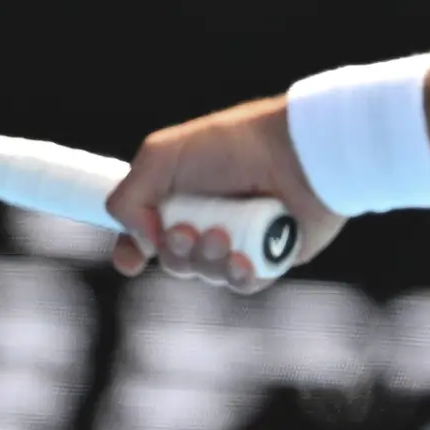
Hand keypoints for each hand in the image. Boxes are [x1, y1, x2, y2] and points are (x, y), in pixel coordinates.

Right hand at [102, 94, 342, 294]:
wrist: (300, 154)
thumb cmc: (235, 146)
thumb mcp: (163, 155)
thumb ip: (129, 196)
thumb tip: (138, 238)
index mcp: (179, 195)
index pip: (143, 234)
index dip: (132, 251)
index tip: (131, 260)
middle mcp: (206, 219)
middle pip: (173, 260)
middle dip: (175, 252)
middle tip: (187, 231)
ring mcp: (238, 241)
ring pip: (205, 274)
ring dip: (206, 259)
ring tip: (223, 235)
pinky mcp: (269, 258)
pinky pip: (242, 284)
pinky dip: (237, 274)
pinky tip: (242, 259)